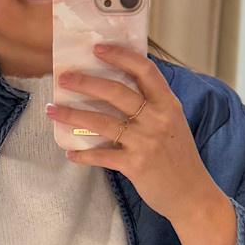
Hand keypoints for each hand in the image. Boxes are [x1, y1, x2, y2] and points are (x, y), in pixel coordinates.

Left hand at [48, 47, 237, 244]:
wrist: (193, 195)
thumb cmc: (179, 158)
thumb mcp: (173, 124)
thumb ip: (152, 106)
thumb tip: (117, 88)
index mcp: (168, 105)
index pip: (145, 71)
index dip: (121, 56)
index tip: (98, 48)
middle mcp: (158, 119)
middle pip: (117, 92)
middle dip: (87, 82)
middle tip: (64, 78)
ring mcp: (146, 142)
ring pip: (103, 122)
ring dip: (73, 115)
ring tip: (52, 110)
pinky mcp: (136, 165)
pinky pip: (103, 156)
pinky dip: (84, 155)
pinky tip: (70, 153)